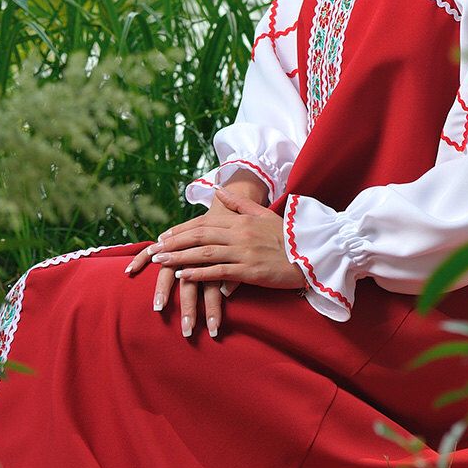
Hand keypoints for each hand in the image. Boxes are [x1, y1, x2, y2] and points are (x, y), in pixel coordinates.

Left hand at [124, 185, 302, 337]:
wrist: (313, 255)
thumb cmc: (289, 237)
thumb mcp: (264, 214)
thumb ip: (240, 203)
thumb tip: (218, 190)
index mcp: (242, 220)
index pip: (205, 223)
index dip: (182, 230)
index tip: (165, 236)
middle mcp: (240, 234)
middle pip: (200, 236)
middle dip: (175, 243)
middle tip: (154, 250)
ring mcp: (244, 253)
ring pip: (205, 253)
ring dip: (180, 258)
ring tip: (161, 262)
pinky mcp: (250, 271)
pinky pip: (219, 272)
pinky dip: (199, 274)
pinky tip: (183, 277)